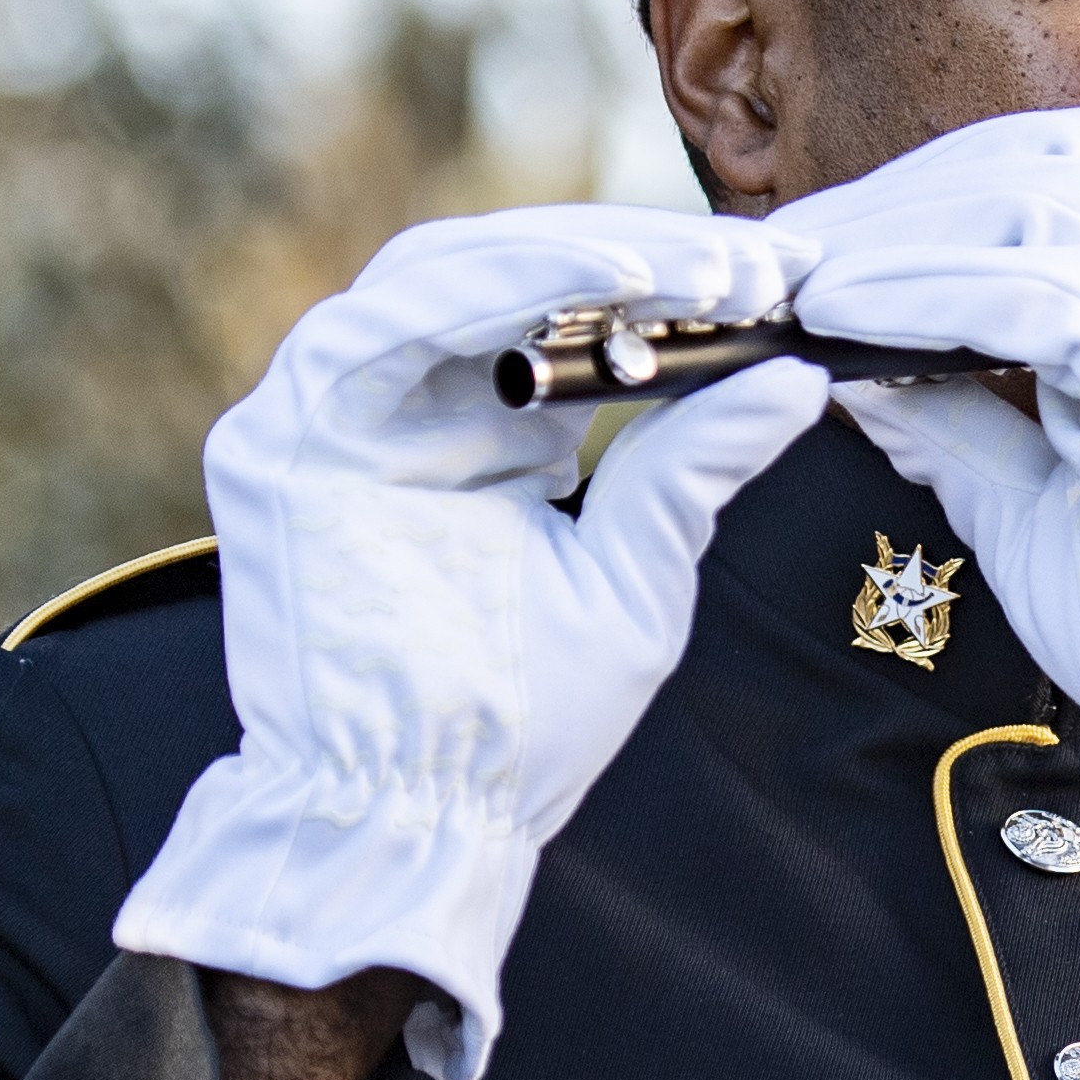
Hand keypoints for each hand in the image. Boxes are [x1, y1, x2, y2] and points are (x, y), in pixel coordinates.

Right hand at [114, 207, 830, 1079]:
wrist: (424, 824)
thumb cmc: (529, 728)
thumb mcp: (636, 573)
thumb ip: (693, 469)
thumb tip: (797, 379)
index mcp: (481, 434)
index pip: (562, 312)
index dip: (667, 281)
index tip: (781, 276)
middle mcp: (401, 409)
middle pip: (505, 272)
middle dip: (635, 256)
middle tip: (752, 263)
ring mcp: (333, 417)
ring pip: (444, 271)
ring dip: (574, 255)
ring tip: (692, 273)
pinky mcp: (283, 439)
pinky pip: (381, 323)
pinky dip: (491, 285)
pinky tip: (602, 284)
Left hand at [788, 112, 1079, 974]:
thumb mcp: (1023, 503)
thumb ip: (953, 421)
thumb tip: (847, 362)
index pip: (1048, 179)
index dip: (921, 191)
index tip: (805, 243)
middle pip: (1037, 168)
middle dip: (892, 198)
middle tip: (773, 247)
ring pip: (1038, 211)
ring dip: (898, 235)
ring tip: (795, 279)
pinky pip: (1041, 302)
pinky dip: (928, 295)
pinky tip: (840, 315)